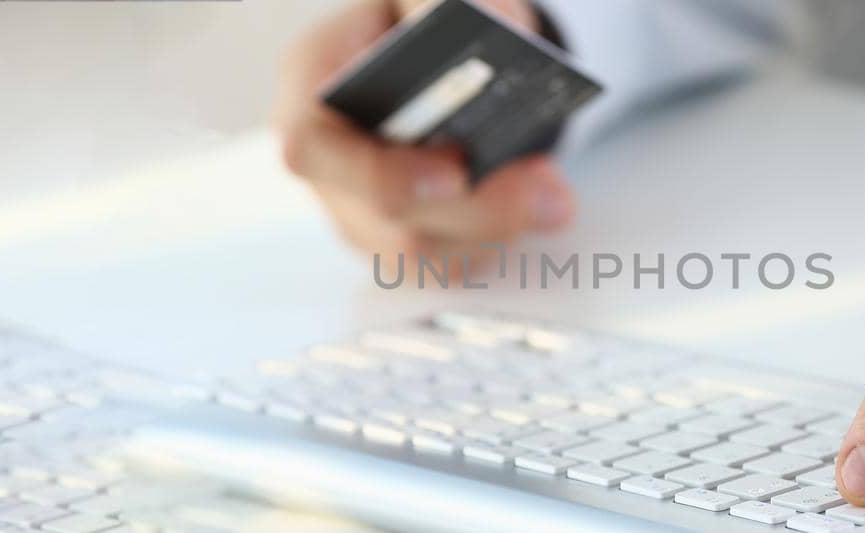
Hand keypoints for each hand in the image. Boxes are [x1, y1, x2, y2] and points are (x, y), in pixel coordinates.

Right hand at [274, 0, 574, 265]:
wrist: (435, 58)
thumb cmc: (419, 25)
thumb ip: (446, 5)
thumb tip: (496, 27)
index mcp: (310, 89)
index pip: (311, 149)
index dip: (379, 174)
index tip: (456, 175)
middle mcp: (327, 160)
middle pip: (384, 216)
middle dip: (475, 207)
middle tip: (546, 190)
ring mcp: (356, 208)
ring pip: (422, 249)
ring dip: (496, 227)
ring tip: (554, 195)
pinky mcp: (397, 237)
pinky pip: (447, 261)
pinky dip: (497, 238)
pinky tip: (535, 205)